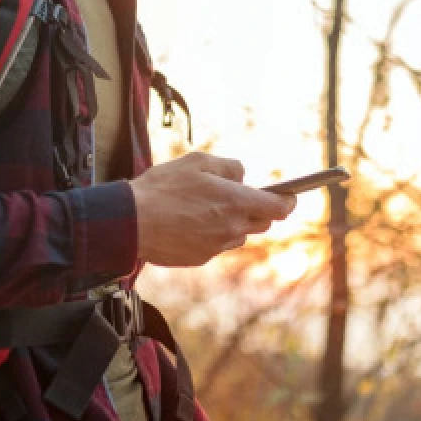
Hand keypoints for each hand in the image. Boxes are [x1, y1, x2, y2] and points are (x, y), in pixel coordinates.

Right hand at [129, 152, 296, 266]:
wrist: (131, 222)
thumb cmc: (163, 188)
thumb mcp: (197, 162)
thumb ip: (228, 166)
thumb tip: (243, 176)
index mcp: (236, 203)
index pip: (279, 208)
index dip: (288, 201)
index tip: (289, 196)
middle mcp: (232, 228)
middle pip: (261, 223)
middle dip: (257, 209)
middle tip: (237, 196)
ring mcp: (216, 246)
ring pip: (237, 234)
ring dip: (232, 222)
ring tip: (204, 207)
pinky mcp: (200, 258)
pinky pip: (216, 245)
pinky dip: (211, 234)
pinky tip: (188, 222)